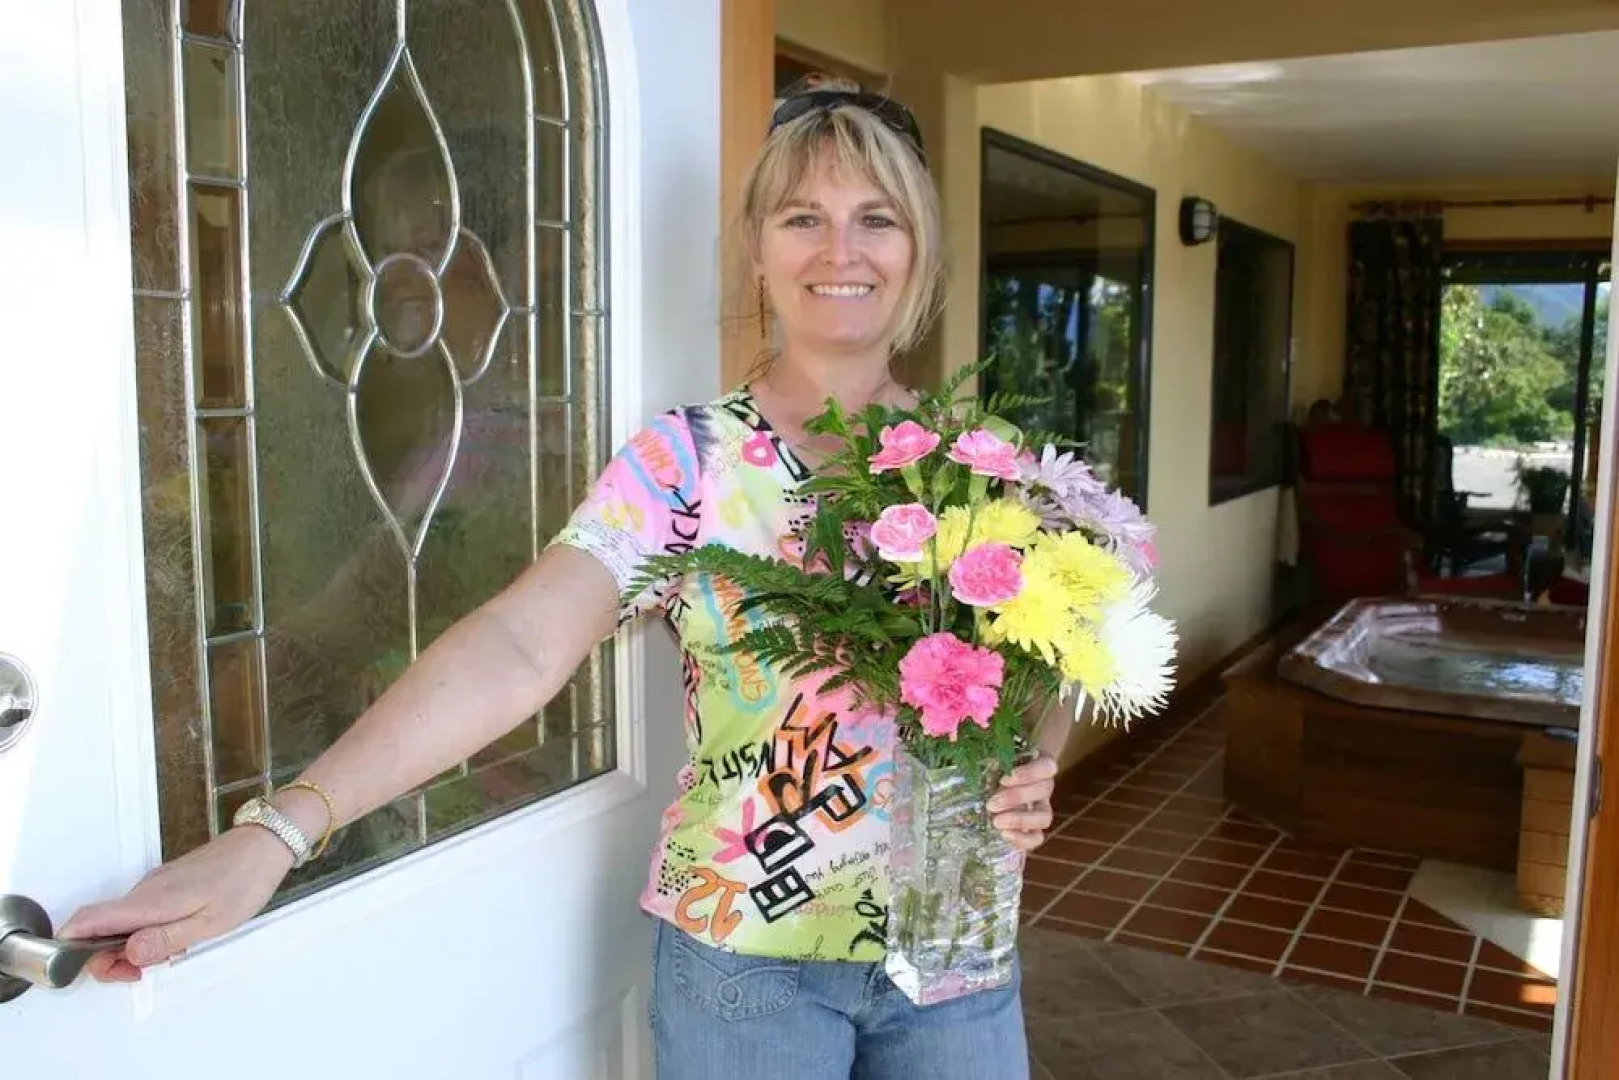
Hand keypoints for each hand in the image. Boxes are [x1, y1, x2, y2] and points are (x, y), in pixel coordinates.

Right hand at [57, 825, 293, 982]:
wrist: (264, 845)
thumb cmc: (244, 882)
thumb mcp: (209, 922)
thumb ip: (165, 939)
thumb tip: (125, 954)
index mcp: (149, 901)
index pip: (85, 921)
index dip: (75, 950)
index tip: (104, 970)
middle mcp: (144, 891)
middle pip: (99, 929)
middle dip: (110, 958)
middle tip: (146, 972)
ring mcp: (154, 887)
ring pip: (122, 923)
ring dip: (133, 947)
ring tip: (172, 953)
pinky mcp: (167, 886)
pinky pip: (141, 914)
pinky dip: (148, 933)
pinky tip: (177, 938)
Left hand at [988, 752, 1057, 851]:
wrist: (994, 779)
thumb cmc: (992, 761)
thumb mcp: (990, 753)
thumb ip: (982, 753)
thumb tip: (954, 754)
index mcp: (1038, 763)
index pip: (1047, 766)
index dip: (1029, 773)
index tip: (1004, 778)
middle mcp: (1044, 785)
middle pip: (1044, 790)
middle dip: (1016, 797)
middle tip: (991, 803)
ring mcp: (1041, 807)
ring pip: (1045, 816)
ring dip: (1021, 820)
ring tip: (996, 821)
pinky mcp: (1033, 828)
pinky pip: (1037, 838)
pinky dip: (1023, 839)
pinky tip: (1004, 834)